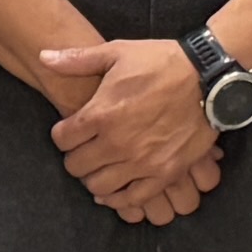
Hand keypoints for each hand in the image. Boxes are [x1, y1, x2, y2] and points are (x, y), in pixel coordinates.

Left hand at [36, 38, 220, 221]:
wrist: (208, 77)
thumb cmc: (161, 62)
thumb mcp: (117, 52)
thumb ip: (77, 60)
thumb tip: (43, 57)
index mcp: (100, 114)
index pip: (61, 139)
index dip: (62, 135)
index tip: (70, 131)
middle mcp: (116, 143)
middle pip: (76, 166)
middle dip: (76, 157)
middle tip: (84, 150)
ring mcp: (141, 162)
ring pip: (99, 186)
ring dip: (94, 178)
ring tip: (99, 168)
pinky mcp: (164, 174)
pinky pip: (132, 199)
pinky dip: (119, 199)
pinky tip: (114, 191)